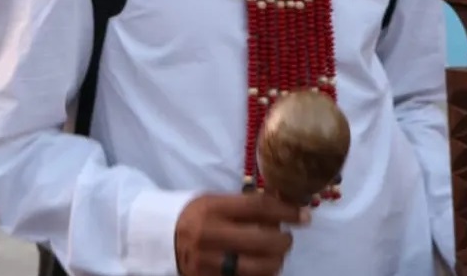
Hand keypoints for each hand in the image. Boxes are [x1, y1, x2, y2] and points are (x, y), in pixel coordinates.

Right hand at [174, 192, 307, 275]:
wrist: (163, 239)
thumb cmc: (196, 215)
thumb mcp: (215, 201)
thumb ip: (246, 203)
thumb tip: (285, 198)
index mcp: (213, 209)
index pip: (258, 208)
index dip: (286, 211)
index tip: (303, 215)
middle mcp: (210, 236)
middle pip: (263, 241)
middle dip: (284, 241)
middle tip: (287, 238)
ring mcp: (209, 263)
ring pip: (260, 268)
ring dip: (275, 262)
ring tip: (274, 254)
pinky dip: (260, 275)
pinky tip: (261, 267)